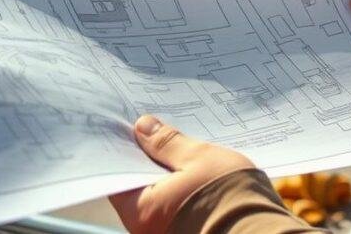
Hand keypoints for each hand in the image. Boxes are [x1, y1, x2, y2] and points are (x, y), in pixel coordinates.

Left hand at [110, 115, 254, 233]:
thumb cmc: (232, 200)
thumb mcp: (198, 159)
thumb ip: (168, 143)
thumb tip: (143, 127)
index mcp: (141, 211)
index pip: (118, 175)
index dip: (125, 148)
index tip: (132, 128)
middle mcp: (147, 229)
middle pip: (138, 185)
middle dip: (148, 157)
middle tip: (157, 129)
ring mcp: (167, 233)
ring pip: (159, 195)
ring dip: (167, 172)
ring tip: (180, 145)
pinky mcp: (188, 233)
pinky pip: (176, 205)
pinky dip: (181, 187)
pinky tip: (196, 169)